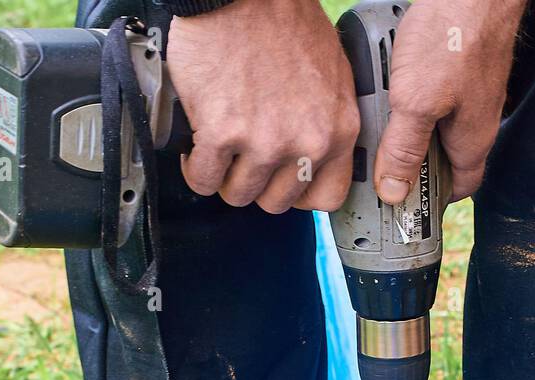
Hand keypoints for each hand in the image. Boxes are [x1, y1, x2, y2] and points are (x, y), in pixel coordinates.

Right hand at [166, 0, 360, 212]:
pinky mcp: (223, 134)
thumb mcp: (330, 75)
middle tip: (242, 162)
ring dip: (224, 178)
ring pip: (238, 195)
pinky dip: (195, 168)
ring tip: (219, 153)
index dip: (298, 194)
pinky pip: (203, 179)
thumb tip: (309, 157)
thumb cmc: (283, 22)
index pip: (327, 198)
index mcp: (338, 129)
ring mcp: (264, 141)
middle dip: (256, 184)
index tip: (281, 183)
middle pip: (276, 202)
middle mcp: (307, 141)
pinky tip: (197, 148)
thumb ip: (324, 122)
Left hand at [375, 0, 525, 203]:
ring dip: (402, 125)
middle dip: (407, 161)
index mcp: (472, 141)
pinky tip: (385, 83)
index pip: (457, 190)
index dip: (430, 201)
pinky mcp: (456, 69)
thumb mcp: (418, 102)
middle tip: (376, 160)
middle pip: (438, 158)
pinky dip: (406, 95)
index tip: (400, 205)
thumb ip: (404, 149)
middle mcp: (474, 120)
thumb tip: (395, 193)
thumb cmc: (454, 35)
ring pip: (430, 124)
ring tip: (376, 118)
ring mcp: (466, 93)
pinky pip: (428, 94)